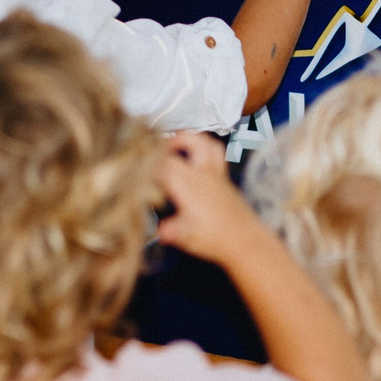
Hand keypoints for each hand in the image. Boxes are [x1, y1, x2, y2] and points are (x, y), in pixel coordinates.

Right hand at [153, 132, 269, 265]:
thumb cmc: (216, 240)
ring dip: (186, 139)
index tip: (134, 167)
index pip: (163, 165)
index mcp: (189, 186)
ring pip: (203, 142)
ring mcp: (215, 173)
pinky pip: (215, 152)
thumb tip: (159, 229)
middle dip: (162, 146)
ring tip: (173, 141)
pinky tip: (196, 153)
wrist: (246, 241)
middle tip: (149, 150)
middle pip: (180, 146)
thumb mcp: (187, 238)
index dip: (146, 163)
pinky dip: (204, 146)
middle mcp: (202, 174)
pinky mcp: (223, 178)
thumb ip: (170, 231)